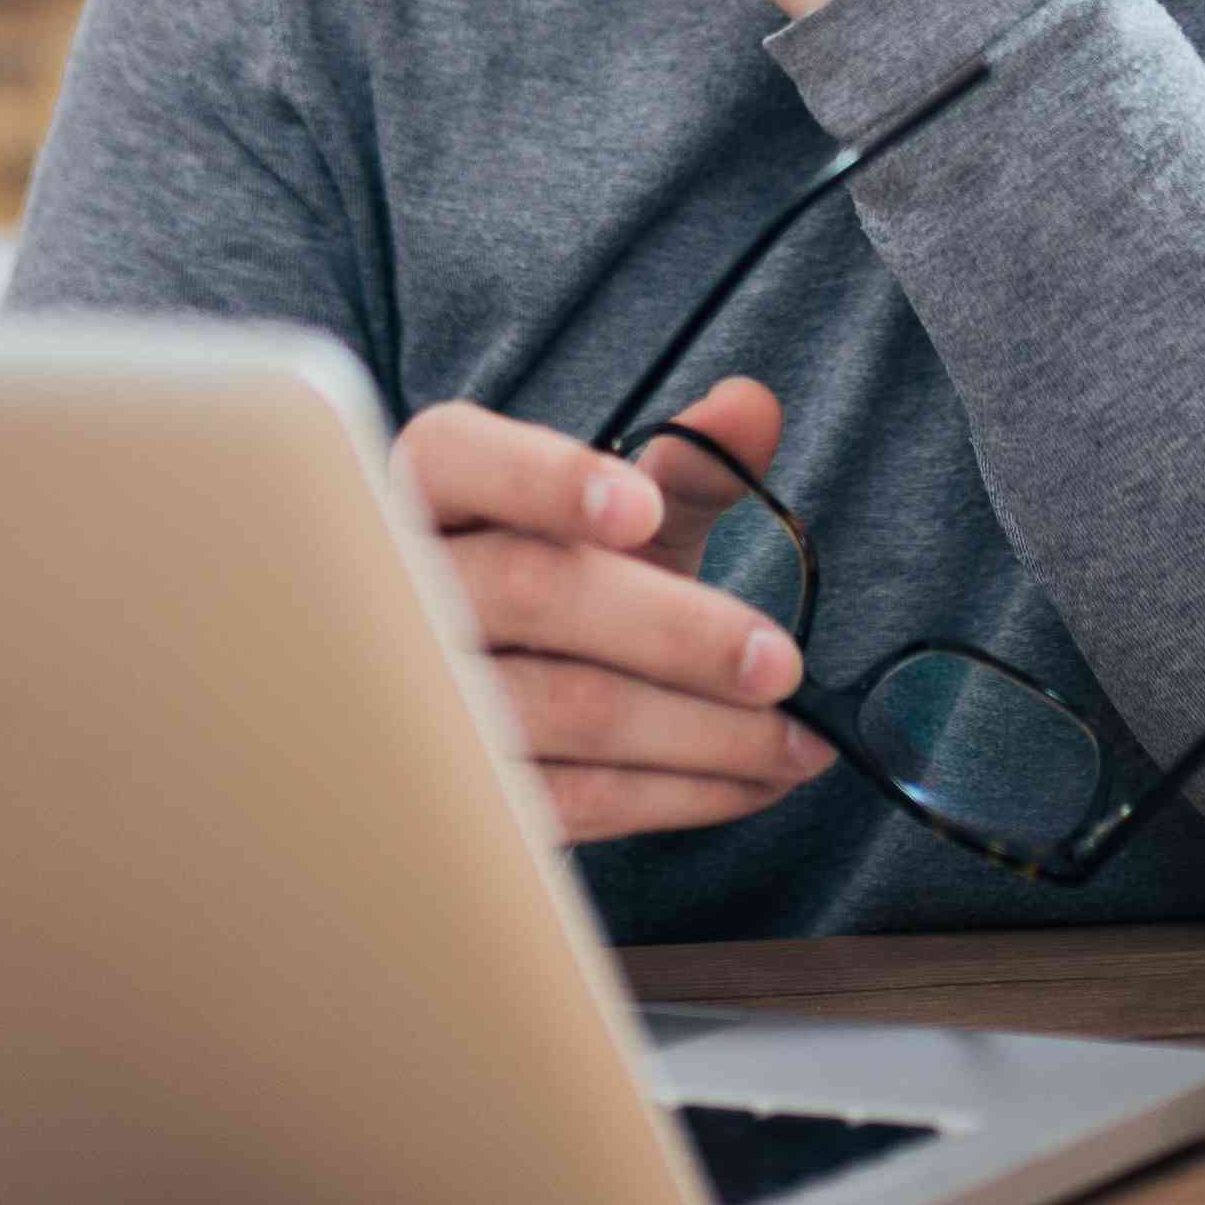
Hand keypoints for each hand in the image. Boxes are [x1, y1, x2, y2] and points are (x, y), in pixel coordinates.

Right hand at [397, 381, 838, 842]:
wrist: (495, 699)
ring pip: (567, 707)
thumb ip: (687, 461)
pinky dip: (682, 792)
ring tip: (798, 740)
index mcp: (434, 486)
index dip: (544, 480)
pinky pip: (577, 798)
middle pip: (533, 592)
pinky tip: (753, 780)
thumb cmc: (558, 581)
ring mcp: (422, 696)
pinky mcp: (463, 788)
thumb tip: (752, 406)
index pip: (458, 459)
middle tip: (781, 664)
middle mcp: (406, 585)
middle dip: (677, 630)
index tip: (640, 507)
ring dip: (705, 733)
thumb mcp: (612, 516)